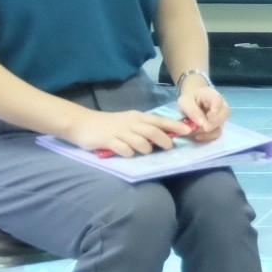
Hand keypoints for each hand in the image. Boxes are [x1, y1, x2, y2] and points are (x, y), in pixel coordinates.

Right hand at [66, 108, 188, 156]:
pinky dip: (128, 153)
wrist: (82, 123)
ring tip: (146, 151)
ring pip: (140, 140)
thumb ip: (144, 127)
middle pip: (153, 131)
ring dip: (147, 148)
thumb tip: (164, 135)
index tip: (189, 131)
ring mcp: (119, 132)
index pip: (160, 120)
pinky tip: (128, 154)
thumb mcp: (129, 122)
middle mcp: (130, 123)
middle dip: (164, 140)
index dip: (175, 126)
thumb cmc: (109, 124)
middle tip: (169, 147)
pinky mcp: (107, 141)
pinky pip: (122, 148)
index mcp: (137, 117)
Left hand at [177, 81, 228, 141]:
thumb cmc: (190, 98)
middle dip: (207, 126)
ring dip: (206, 133)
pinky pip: (216, 133)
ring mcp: (222, 117)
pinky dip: (207, 137)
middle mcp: (222, 107)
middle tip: (195, 128)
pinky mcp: (218, 125)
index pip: (218, 104)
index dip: (211, 114)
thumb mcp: (186, 102)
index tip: (201, 122)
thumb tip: (202, 125)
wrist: (193, 97)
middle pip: (222, 118)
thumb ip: (193, 112)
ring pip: (220, 127)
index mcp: (215, 97)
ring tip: (194, 132)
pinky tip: (198, 136)